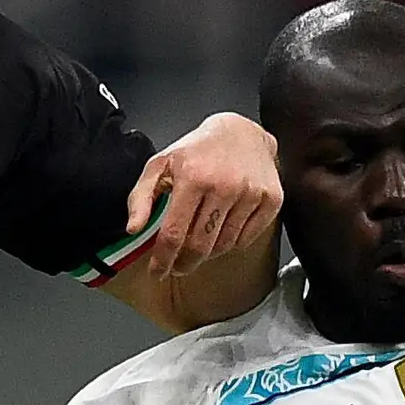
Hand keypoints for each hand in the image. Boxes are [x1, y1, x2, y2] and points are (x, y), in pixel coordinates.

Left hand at [124, 112, 281, 268]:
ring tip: (201, 240)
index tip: (158, 272)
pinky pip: (245, 239)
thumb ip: (141, 196)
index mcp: (193, 177)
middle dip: (184, 263)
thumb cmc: (197, 150)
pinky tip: (222, 229)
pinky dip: (231, 242)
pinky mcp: (271, 200)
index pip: (174, 233)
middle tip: (178, 266)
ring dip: (208, 252)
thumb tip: (133, 228)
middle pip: (200, 246)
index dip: (163, 259)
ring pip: (223, 246)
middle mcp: (224, 186)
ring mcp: (250, 193)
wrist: (242, 132)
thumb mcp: (161, 164)